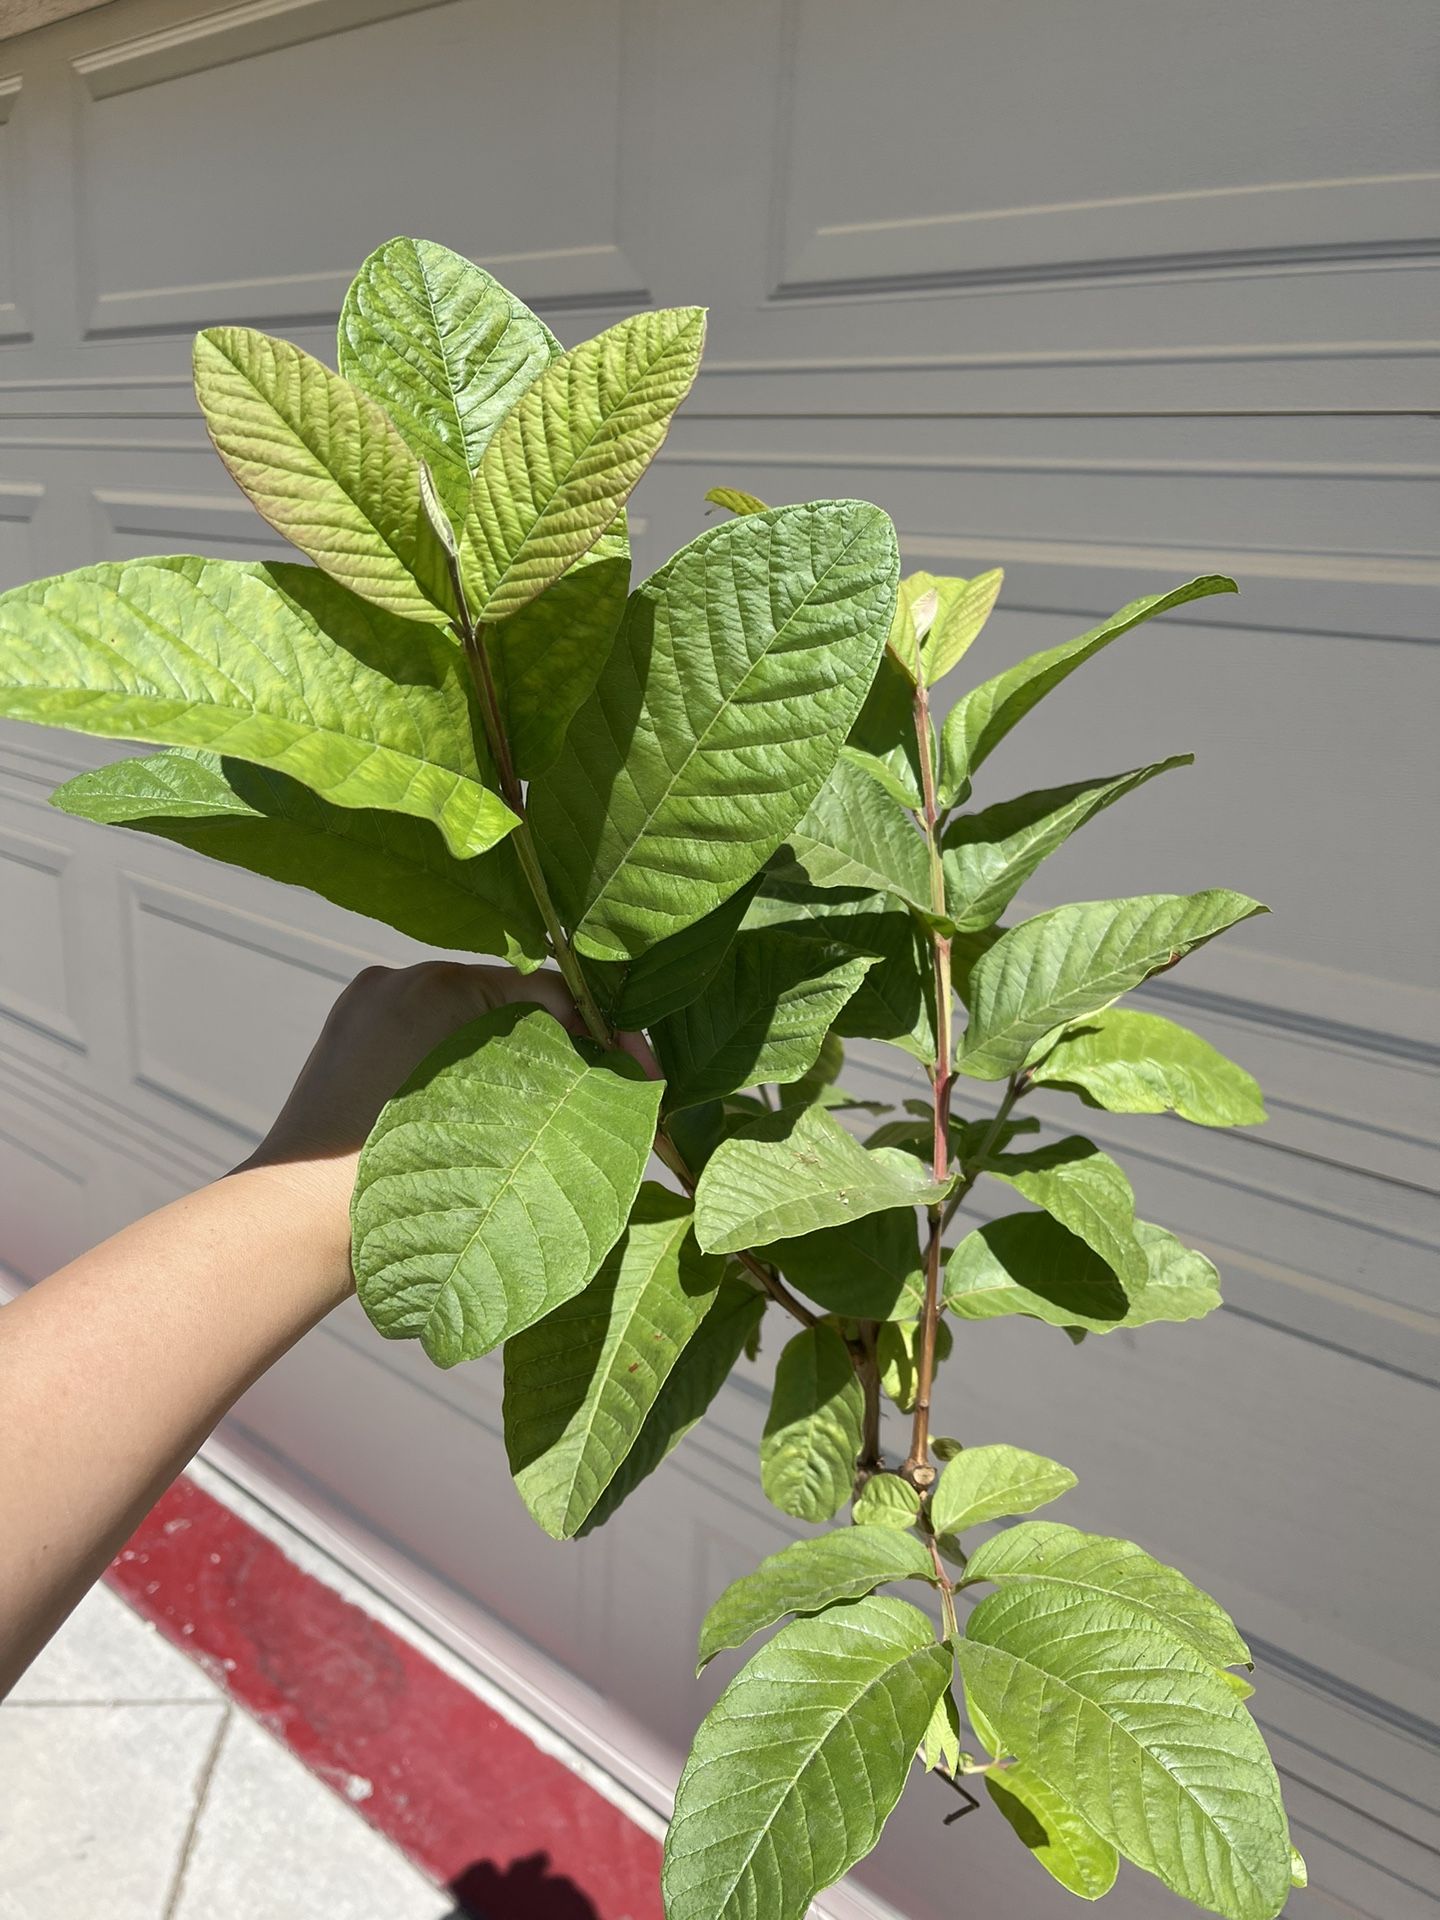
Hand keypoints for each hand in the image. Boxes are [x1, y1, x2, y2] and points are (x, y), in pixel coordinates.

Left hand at [238, 962, 654, 1286]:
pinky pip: (421, 1045)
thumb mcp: (508, 1119)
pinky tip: (478, 1118)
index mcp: (441, 985)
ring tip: (539, 1116)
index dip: (599, 1033)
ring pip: (464, 1026)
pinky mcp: (345, 1044)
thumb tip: (620, 1066)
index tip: (639, 1067)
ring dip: (507, 1063)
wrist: (299, 1223)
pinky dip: (456, 1072)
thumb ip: (566, 1077)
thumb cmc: (405, 1182)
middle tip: (599, 1096)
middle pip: (506, 1006)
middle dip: (556, 1048)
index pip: (548, 992)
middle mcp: (399, 981)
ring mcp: (366, 1010)